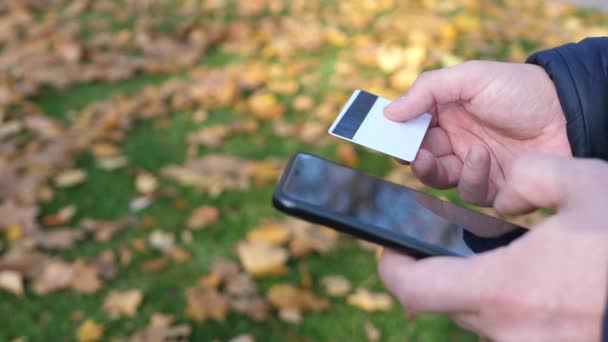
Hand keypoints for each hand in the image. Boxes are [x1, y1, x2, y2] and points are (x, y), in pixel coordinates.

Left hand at [378, 154, 607, 340]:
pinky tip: (542, 286)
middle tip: (458, 247)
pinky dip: (514, 308)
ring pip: (480, 320)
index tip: (393, 248)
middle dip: (443, 274)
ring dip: (483, 291)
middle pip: (445, 304)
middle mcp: (509, 330)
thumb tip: (507, 190)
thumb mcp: (586, 185)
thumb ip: (531, 176)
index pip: (413, 289)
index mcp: (504, 287)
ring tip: (512, 262)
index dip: (393, 269)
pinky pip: (513, 331)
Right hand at [385, 61, 570, 205]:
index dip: (396, 136)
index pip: (411, 131)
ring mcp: (473, 167)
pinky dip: (471, 178)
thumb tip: (388, 113)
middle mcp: (456, 143)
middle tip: (411, 154)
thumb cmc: (519, 89)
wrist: (567, 112)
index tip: (384, 137)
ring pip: (439, 181)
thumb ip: (426, 90)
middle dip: (412, 158)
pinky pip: (469, 194)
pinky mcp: (493, 188)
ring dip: (438, 171)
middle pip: (419, 160)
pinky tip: (482, 158)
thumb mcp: (470, 77)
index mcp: (446, 116)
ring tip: (461, 151)